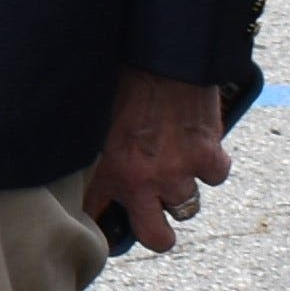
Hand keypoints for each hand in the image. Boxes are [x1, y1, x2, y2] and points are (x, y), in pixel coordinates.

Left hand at [80, 70, 230, 252]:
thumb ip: (88, 143)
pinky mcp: (208, 156)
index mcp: (107, 169)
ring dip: (182, 189)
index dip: (100, 222)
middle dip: (158, 233)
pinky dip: (211, 162)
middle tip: (156, 220)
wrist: (161, 53)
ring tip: (175, 166)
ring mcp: (178, 172)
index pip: (97, 215)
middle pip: (157, 237)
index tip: (102, 221)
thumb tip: (74, 152)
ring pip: (187, 207)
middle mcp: (142, 181)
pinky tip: (201, 144)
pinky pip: (216, 176)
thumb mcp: (91, 113)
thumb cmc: (122, 75)